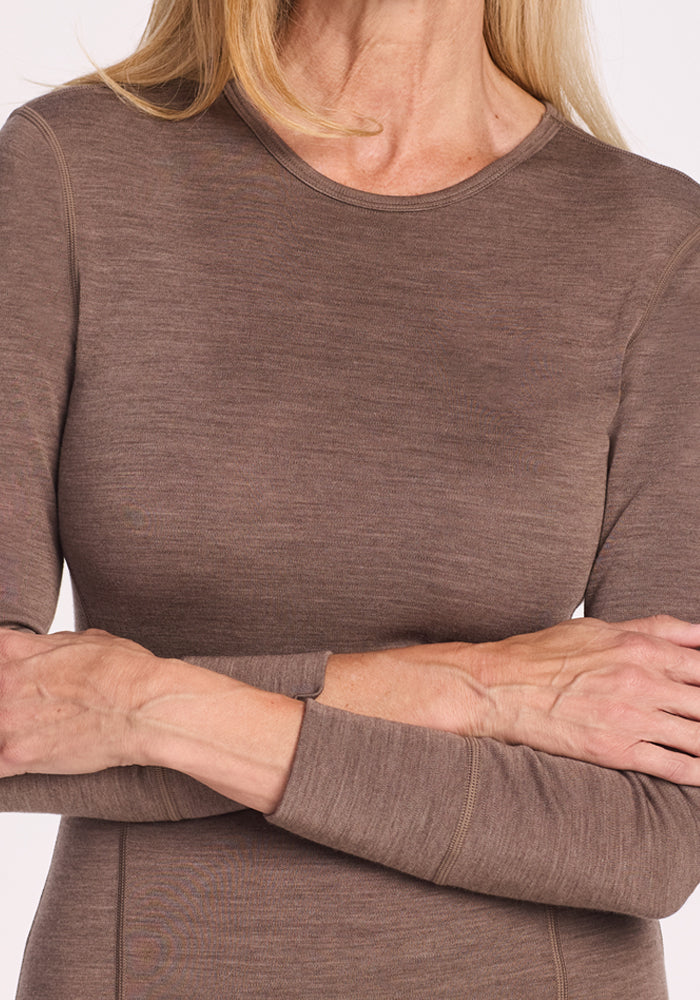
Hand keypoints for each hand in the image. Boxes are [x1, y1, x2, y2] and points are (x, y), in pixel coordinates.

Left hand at [0, 627, 161, 777]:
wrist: (146, 708)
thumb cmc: (126, 672)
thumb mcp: (84, 640)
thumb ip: (47, 647)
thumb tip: (39, 649)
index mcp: (14, 651)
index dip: (6, 675)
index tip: (18, 689)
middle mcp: (4, 682)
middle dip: (10, 706)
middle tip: (38, 713)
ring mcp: (6, 719)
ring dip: (9, 735)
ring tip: (39, 735)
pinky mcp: (15, 755)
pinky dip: (8, 763)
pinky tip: (26, 760)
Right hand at [468, 614, 699, 782]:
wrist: (500, 687)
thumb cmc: (542, 655)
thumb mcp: (599, 628)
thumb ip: (655, 628)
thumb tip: (699, 632)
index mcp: (641, 648)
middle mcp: (643, 681)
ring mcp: (632, 718)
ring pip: (699, 737)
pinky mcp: (617, 751)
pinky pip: (674, 767)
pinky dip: (697, 773)